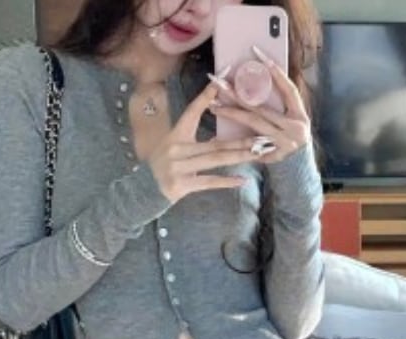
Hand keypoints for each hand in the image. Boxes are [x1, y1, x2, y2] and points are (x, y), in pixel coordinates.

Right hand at [145, 80, 255, 202]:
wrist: (144, 189)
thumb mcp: (172, 142)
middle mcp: (178, 149)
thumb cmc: (161, 163)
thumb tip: (217, 118)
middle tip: (261, 136)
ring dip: (239, 157)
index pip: (193, 111)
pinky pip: (209, 182)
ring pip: (216, 160)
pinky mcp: (183, 185)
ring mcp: (181, 168)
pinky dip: (226, 182)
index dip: (206, 96)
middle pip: (215, 143)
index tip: (221, 81)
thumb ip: (191, 132)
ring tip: (257, 154)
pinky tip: (242, 180)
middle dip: (241, 140)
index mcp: (176, 134)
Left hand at [213, 46, 312, 166]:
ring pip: (253, 125)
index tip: (258, 54)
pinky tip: (216, 134)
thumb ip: (281, 102)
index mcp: (300, 115)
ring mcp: (283, 144)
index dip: (276, 73)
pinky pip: (250, 146)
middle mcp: (294, 129)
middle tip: (220, 83)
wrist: (298, 166)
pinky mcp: (272, 157)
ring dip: (232, 113)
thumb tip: (263, 76)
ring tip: (213, 106)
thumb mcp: (293, 118)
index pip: (289, 90)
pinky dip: (234, 140)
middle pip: (262, 109)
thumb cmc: (292, 136)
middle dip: (239, 95)